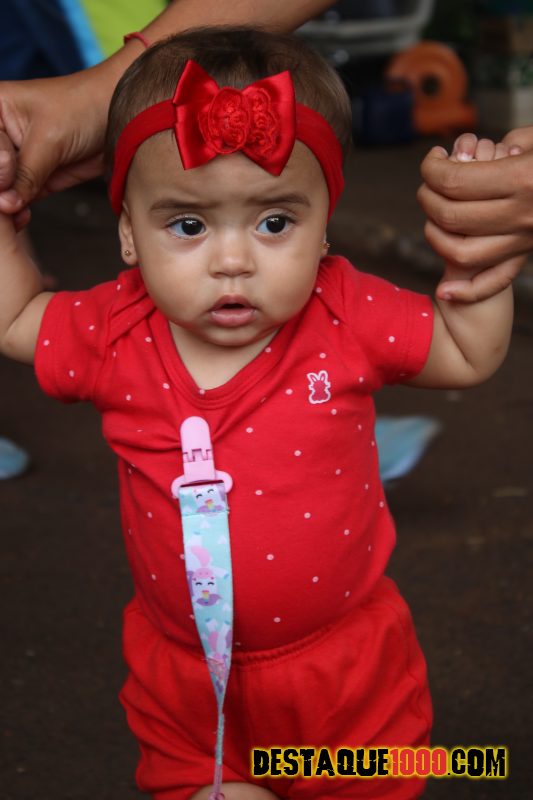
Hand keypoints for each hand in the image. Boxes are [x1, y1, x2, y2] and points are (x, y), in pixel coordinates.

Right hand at [0, 70, 107, 214]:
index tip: (8, 170)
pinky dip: (19, 210)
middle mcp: (0, 133)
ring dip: (6, 204)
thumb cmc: (83, 109)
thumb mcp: (49, 139)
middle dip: (0, 188)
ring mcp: (16, 159)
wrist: (119, 121)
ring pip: (2, 188)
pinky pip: (18, 199)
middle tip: (7, 201)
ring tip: (14, 211)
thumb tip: (5, 203)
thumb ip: (25, 173)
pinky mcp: (34, 179)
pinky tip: (21, 217)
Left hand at [418, 131, 530, 300]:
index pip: (455, 181)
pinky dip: (467, 291)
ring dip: (435, 235)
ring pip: (462, 251)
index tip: (432, 160)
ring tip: (433, 215)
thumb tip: (479, 156)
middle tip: (428, 183)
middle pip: (451, 215)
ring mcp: (524, 239)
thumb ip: (509, 143)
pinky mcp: (526, 254)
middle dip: (428, 197)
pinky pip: (494, 281)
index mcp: (522, 178)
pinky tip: (445, 290)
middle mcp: (521, 214)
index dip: (431, 169)